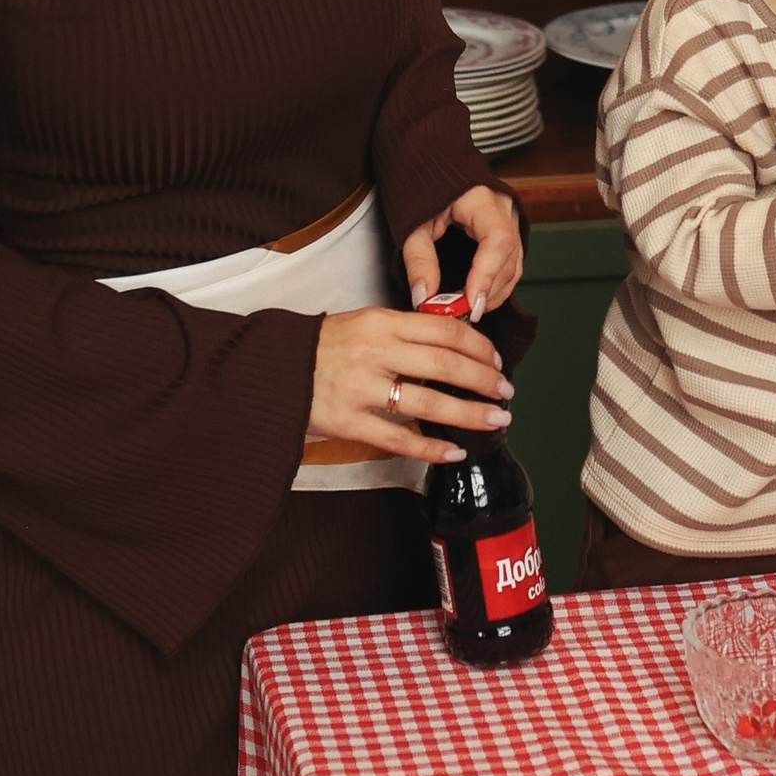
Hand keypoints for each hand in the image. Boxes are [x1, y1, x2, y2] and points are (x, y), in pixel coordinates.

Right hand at [308, 305, 512, 468]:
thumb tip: (453, 346)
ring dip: (469, 414)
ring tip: (494, 420)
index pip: (445, 329)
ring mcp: (362, 388)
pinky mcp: (348, 421)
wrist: (269, 368)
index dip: (479, 347)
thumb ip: (404, 332)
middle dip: (484, 380)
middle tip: (506, 393)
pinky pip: (398, 438)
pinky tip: (453, 452)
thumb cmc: (321, 346)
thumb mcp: (363, 322)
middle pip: (446, 364)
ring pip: (429, 401)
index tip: (497, 361)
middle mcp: (376, 352)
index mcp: (383, 322)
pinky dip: (430, 447)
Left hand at [402, 183, 524, 322]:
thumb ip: (418, 260)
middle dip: (487, 289)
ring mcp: (509, 217)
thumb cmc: (420, 184)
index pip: (497, 240)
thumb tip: (424, 297)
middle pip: (509, 257)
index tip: (470, 301)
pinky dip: (496, 282)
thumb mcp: (412, 223)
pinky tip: (477, 295)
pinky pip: (510, 261)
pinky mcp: (507, 229)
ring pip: (514, 264)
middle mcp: (503, 207)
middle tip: (461, 312)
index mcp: (481, 198)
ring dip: (493, 290)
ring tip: (466, 309)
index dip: (486, 274)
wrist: (428, 162)